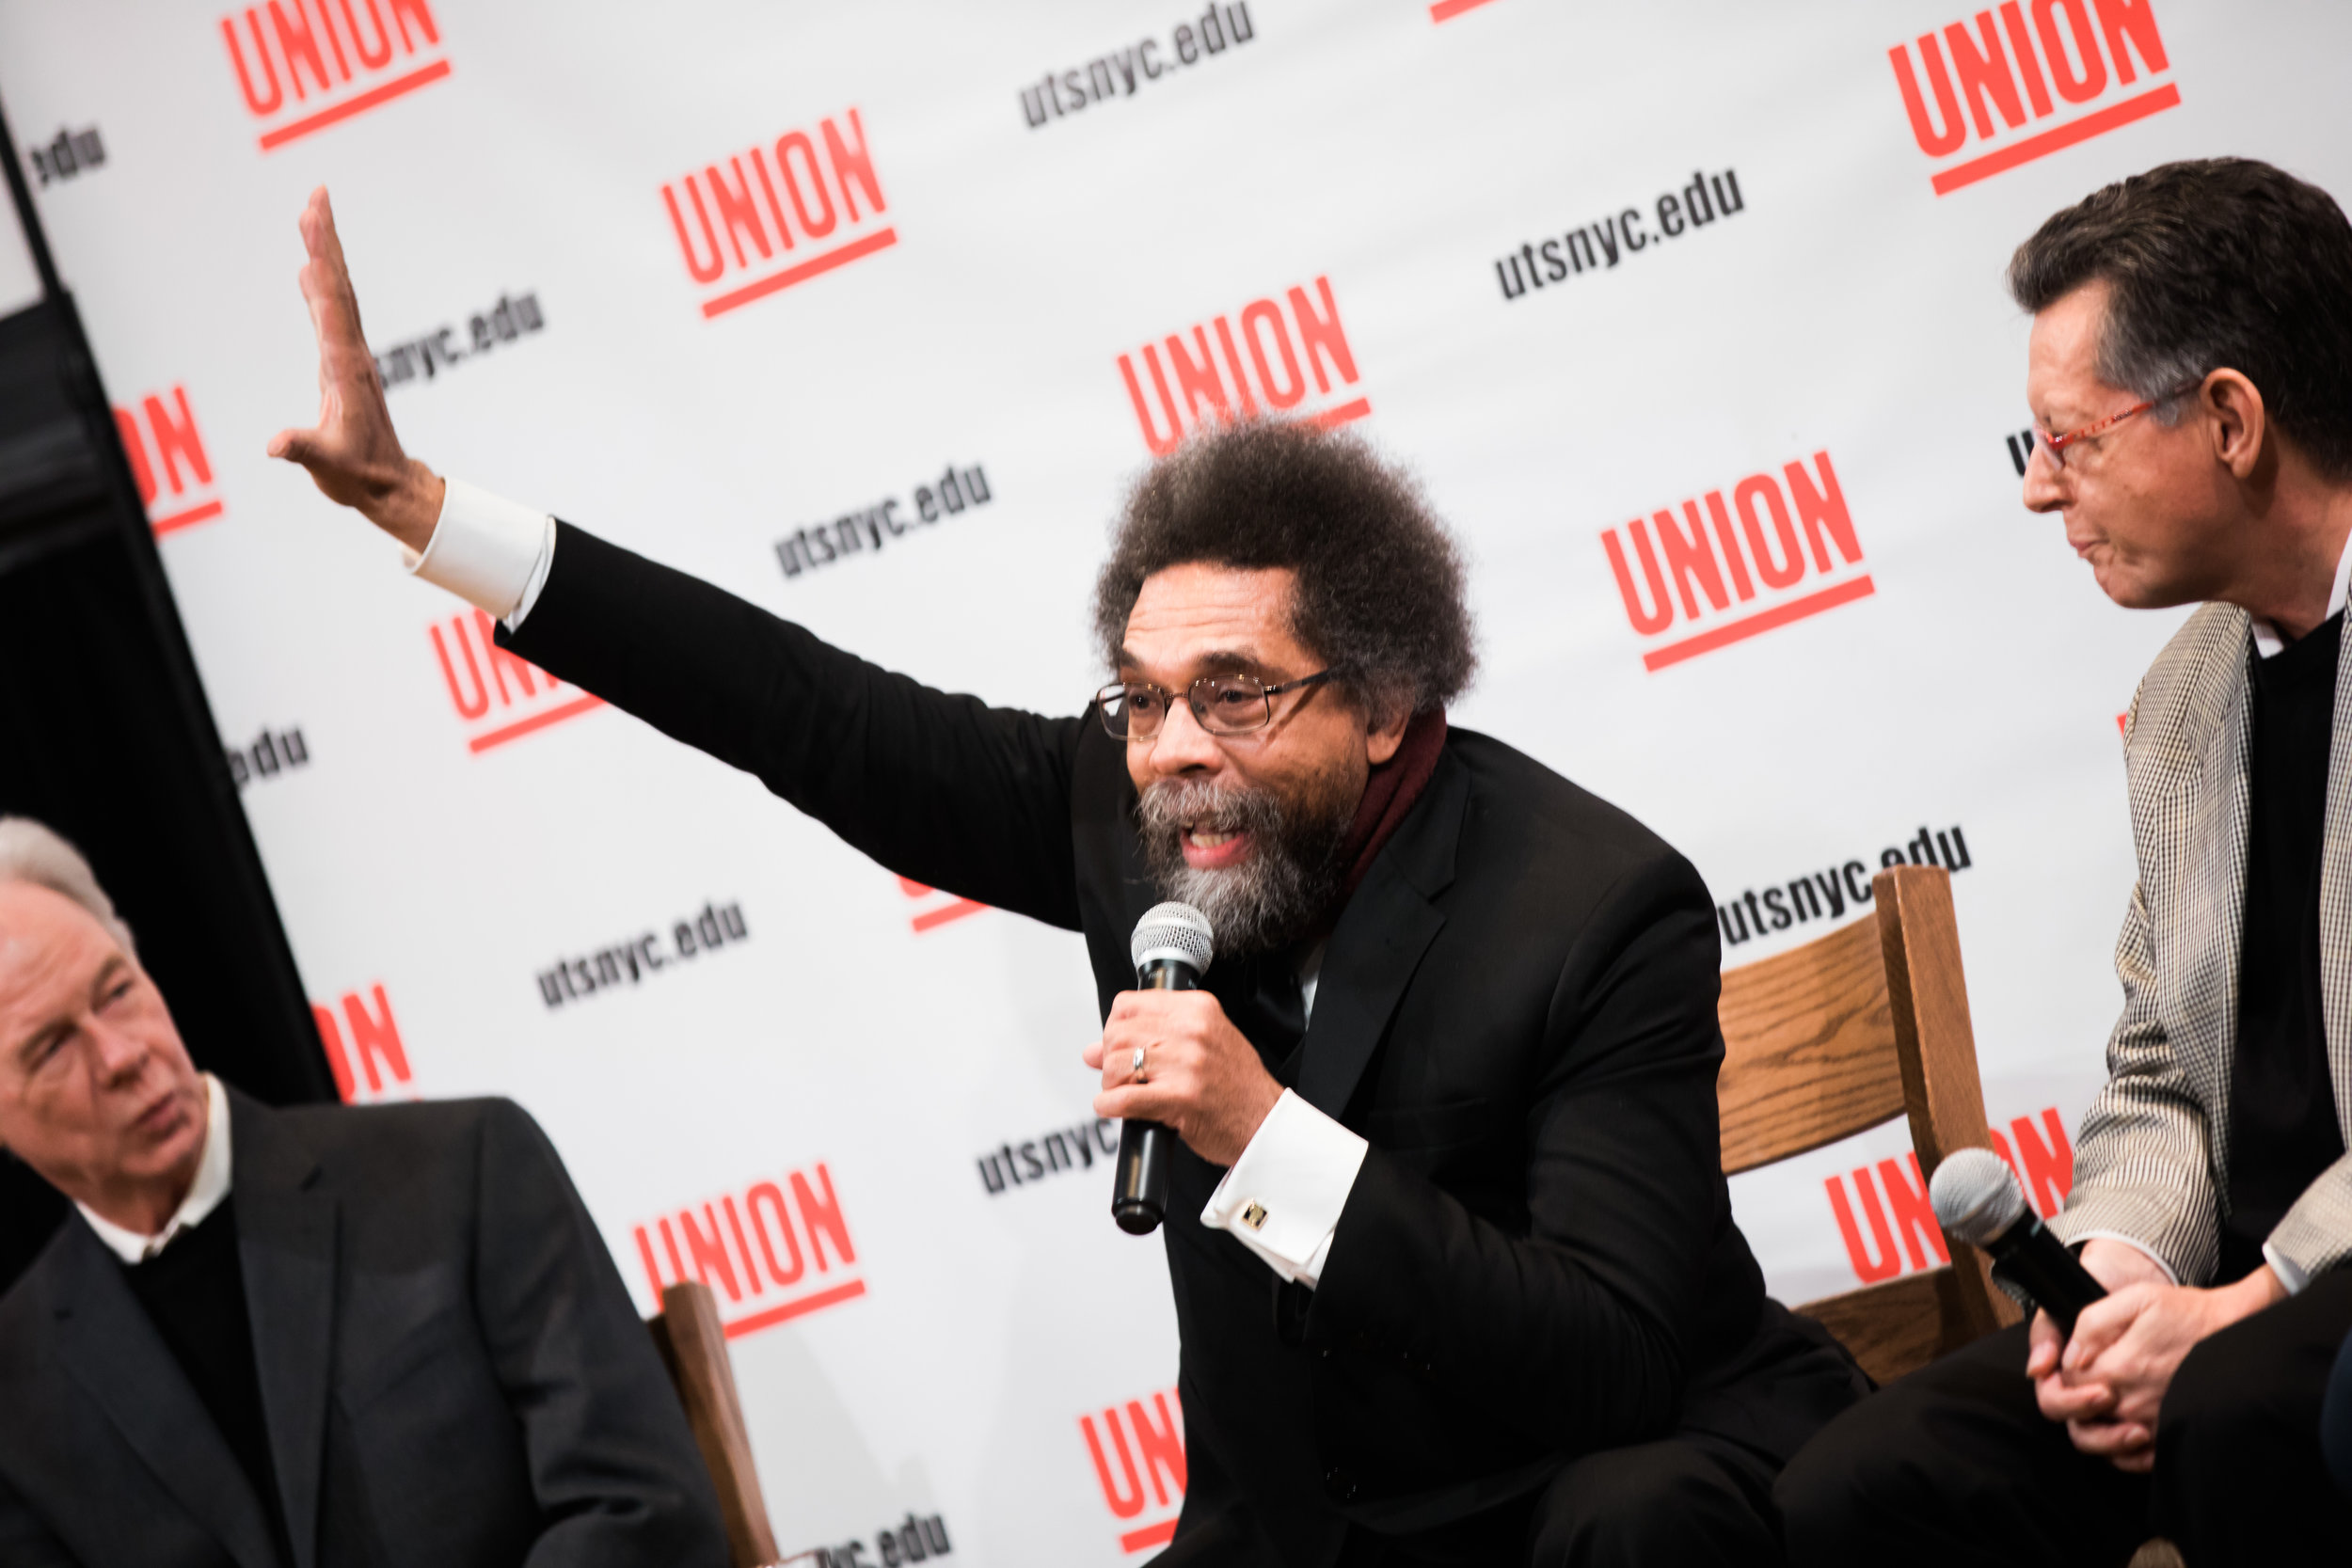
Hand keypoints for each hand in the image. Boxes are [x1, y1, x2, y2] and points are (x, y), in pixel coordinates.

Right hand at [266, 187, 443, 549]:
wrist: (387, 484)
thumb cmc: (358, 476)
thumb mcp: (328, 466)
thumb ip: (303, 450)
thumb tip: (278, 444)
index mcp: (347, 372)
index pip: (332, 314)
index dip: (322, 277)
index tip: (313, 241)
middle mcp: (351, 355)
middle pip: (338, 289)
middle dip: (327, 243)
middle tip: (318, 198)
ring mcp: (348, 356)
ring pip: (337, 295)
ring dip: (325, 253)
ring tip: (313, 213)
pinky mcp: (341, 363)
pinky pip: (330, 313)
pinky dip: (319, 285)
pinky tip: (309, 265)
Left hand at [1085, 990, 1282, 1167]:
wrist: (1265, 1122)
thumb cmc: (1238, 1085)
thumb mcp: (1203, 1044)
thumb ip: (1152, 1037)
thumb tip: (1095, 1049)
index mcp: (1198, 1009)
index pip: (1129, 1004)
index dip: (1115, 1026)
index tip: (1119, 1043)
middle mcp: (1192, 1031)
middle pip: (1117, 1034)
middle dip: (1111, 1057)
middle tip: (1123, 1073)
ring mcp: (1186, 1064)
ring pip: (1115, 1064)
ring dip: (1111, 1083)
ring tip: (1125, 1091)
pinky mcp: (1180, 1098)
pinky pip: (1123, 1098)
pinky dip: (1109, 1105)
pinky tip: (1114, 1107)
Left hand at [2029, 1241, 2282, 1471]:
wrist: (2238, 1332)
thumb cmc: (2188, 1314)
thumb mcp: (2136, 1300)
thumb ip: (2093, 1325)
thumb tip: (2071, 1355)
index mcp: (2119, 1368)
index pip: (2067, 1384)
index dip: (2063, 1375)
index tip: (2075, 1364)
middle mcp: (2135, 1403)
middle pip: (2080, 1417)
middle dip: (2075, 1402)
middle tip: (2088, 1384)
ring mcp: (2155, 1424)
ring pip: (2103, 1444)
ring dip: (2096, 1429)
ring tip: (2105, 1405)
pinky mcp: (2173, 1435)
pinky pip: (2136, 1460)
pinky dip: (2124, 1453)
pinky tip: (2125, 1430)